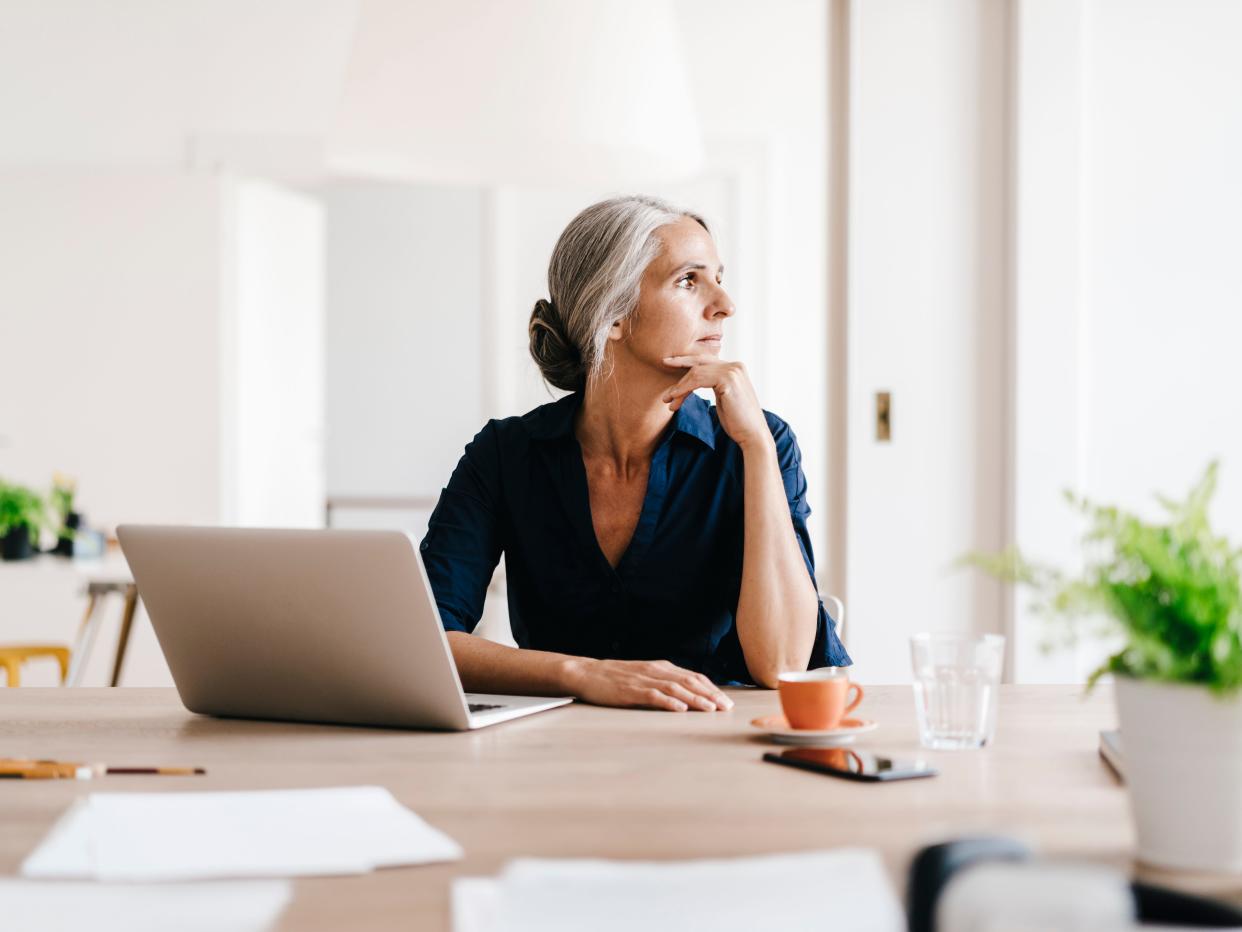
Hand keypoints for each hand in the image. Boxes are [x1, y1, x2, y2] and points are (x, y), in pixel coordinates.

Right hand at [562, 658, 734, 711]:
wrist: (587, 673)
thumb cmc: (616, 677)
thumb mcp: (645, 674)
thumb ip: (664, 680)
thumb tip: (688, 694)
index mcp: (661, 667)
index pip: (693, 676)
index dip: (712, 688)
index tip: (726, 701)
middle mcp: (656, 670)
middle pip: (689, 681)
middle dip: (710, 695)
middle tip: (726, 708)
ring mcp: (643, 680)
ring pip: (675, 688)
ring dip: (695, 699)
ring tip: (710, 709)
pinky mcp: (630, 691)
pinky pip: (653, 696)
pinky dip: (668, 702)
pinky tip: (680, 709)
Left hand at [662, 356, 770, 449]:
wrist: (752, 435)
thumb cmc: (737, 422)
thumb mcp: (724, 398)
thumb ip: (715, 385)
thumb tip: (695, 382)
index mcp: (735, 368)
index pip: (707, 360)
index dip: (688, 360)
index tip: (671, 363)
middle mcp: (735, 366)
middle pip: (700, 361)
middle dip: (680, 362)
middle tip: (663, 364)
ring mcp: (732, 371)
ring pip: (696, 372)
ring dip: (679, 387)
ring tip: (667, 400)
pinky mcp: (727, 380)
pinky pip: (697, 380)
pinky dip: (683, 389)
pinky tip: (675, 398)